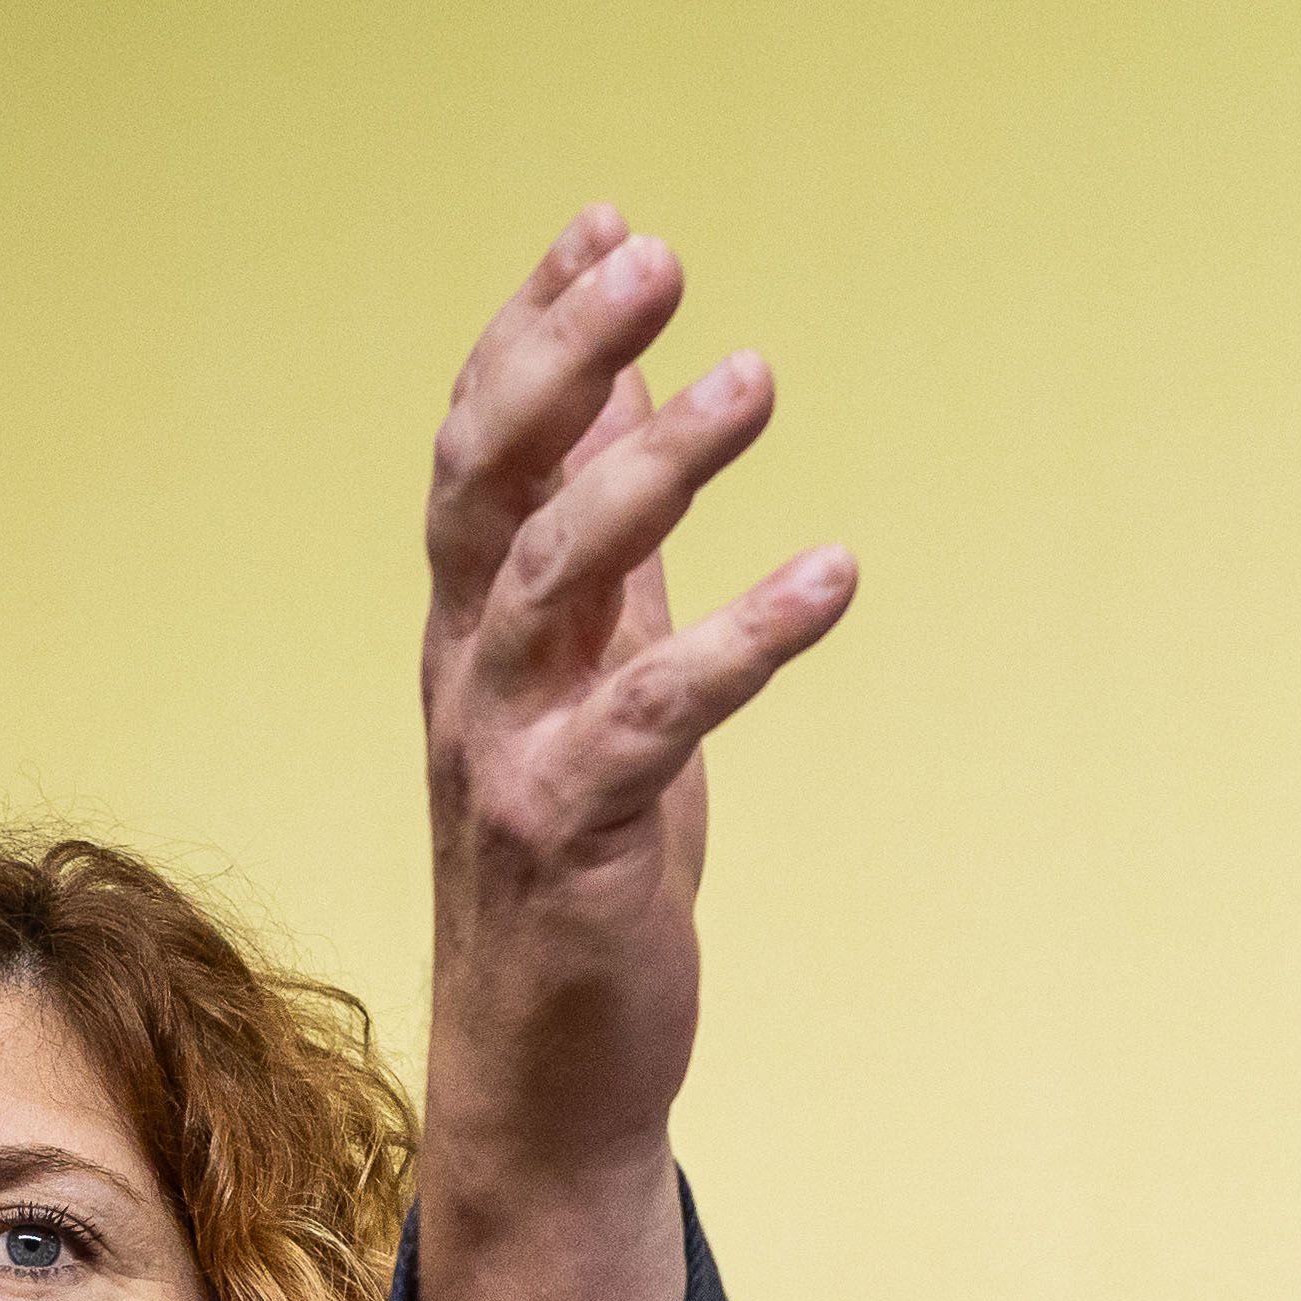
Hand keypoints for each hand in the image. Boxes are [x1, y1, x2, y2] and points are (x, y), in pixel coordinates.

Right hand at [413, 213, 856, 1300]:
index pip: (477, 450)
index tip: (603, 223)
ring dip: (652, 470)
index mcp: (472, 633)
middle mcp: (468, 678)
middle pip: (484, 483)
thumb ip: (611, 554)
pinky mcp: (578, 843)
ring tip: (752, 377)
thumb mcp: (596, 688)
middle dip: (561, 358)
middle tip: (656, 259)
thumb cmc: (584, 870)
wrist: (550, 1077)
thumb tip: (633, 399)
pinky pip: (657, 719)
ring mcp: (508, 758)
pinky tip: (833, 577)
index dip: (530, 333)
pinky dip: (744, 640)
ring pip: (556, 581)